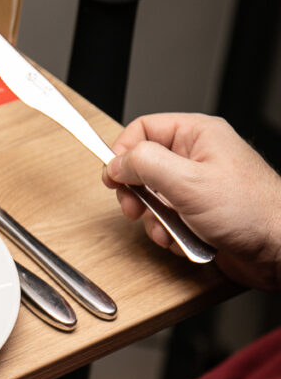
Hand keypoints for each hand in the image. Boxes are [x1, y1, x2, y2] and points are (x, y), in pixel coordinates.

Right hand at [102, 113, 280, 289]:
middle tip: (134, 209)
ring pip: (151, 197)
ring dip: (153, 219)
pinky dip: (167, 232)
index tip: (113, 178)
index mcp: (197, 135)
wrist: (279, 249)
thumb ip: (145, 166)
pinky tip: (182, 238)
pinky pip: (165, 218)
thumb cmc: (250, 211)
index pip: (143, 130)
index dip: (123, 153)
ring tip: (169, 229)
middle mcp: (196, 156)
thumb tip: (116, 162)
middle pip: (142, 166)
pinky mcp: (197, 211)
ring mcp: (197, 185)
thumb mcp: (187, 182)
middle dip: (135, 193)